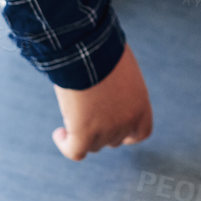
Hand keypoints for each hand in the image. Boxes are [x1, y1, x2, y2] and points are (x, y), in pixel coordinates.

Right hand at [52, 45, 152, 160]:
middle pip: (113, 139)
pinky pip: (75, 151)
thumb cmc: (102, 50)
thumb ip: (119, 88)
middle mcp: (127, 122)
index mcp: (140, 105)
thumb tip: (107, 91)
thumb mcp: (120, 69)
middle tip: (86, 112)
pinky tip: (59, 133)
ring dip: (81, 134)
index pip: (141, 133)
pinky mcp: (84, 134)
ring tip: (70, 114)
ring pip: (93, 144)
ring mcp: (107, 130)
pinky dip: (66, 145)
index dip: (127, 133)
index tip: (113, 124)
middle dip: (101, 130)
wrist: (87, 50)